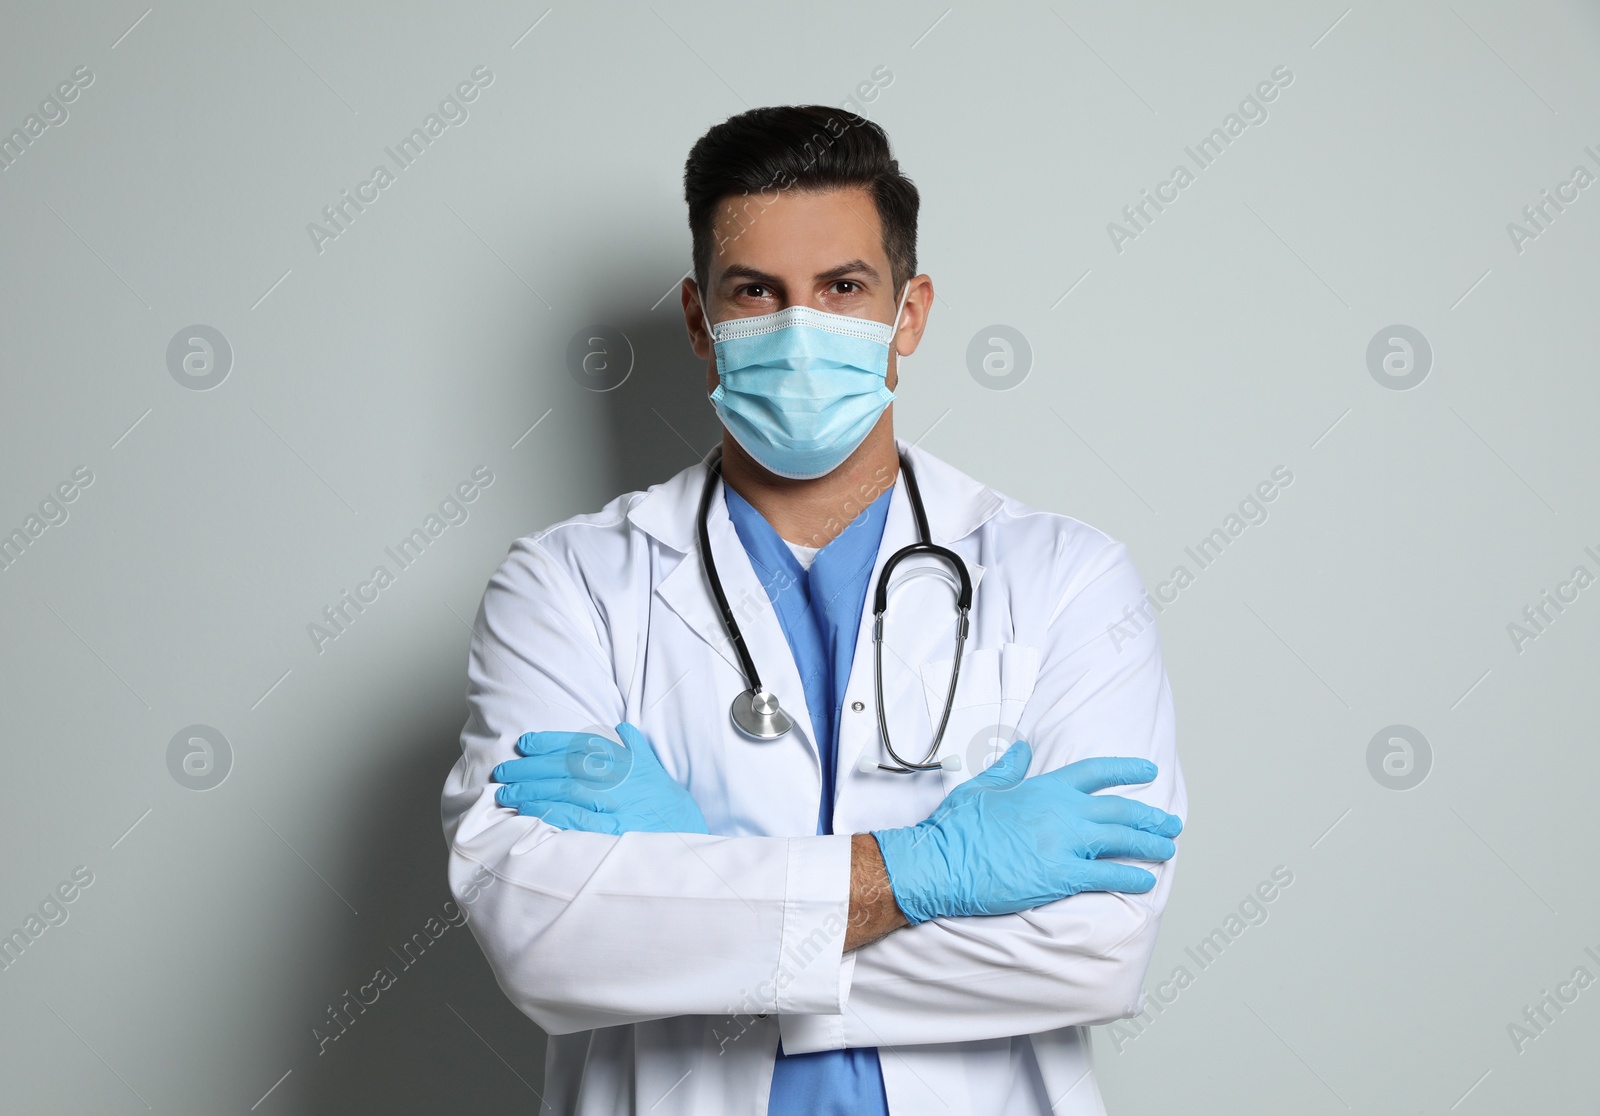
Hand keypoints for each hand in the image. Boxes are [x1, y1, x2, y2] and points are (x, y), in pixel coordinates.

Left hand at [492, 722, 708, 835]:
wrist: (689, 834)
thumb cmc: (666, 803)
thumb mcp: (654, 768)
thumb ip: (635, 747)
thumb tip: (623, 728)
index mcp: (623, 760)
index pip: (579, 745)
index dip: (549, 742)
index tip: (524, 743)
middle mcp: (617, 779)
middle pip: (565, 768)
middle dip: (530, 769)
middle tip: (504, 772)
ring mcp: (615, 805)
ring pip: (565, 791)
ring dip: (532, 792)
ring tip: (507, 794)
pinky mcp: (612, 831)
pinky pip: (575, 820)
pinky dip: (550, 814)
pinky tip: (530, 812)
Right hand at [870, 740, 1180, 923]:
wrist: (941, 862)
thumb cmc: (956, 828)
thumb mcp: (982, 788)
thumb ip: (1008, 768)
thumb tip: (1022, 748)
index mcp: (1043, 788)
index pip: (1094, 772)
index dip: (1125, 769)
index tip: (1148, 769)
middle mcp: (1060, 812)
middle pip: (1118, 809)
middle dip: (1149, 816)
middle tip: (1170, 822)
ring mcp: (1062, 843)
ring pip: (1120, 840)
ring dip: (1149, 844)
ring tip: (1167, 849)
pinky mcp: (1060, 875)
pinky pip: (1107, 875)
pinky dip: (1131, 878)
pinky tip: (1146, 881)